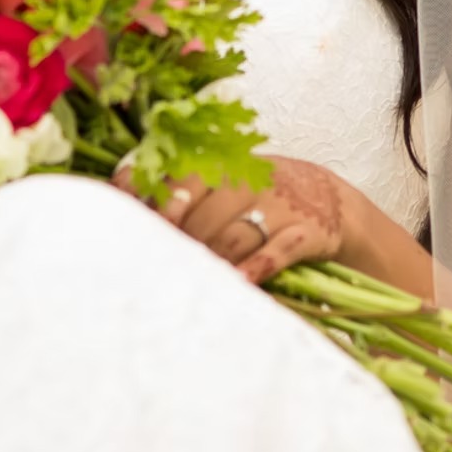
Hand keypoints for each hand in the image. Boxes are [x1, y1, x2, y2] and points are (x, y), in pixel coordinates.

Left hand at [122, 157, 347, 286]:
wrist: (329, 198)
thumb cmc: (257, 195)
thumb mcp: (226, 181)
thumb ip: (180, 188)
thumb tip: (122, 198)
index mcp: (224, 167)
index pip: (183, 180)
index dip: (158, 203)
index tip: (134, 223)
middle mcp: (250, 182)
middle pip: (205, 217)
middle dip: (182, 245)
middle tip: (157, 269)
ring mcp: (280, 206)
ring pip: (237, 235)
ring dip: (213, 260)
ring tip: (191, 284)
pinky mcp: (307, 231)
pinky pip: (280, 249)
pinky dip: (259, 266)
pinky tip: (241, 284)